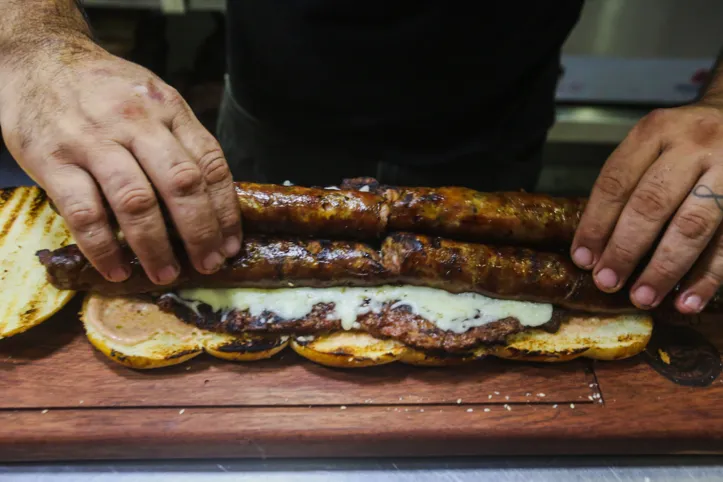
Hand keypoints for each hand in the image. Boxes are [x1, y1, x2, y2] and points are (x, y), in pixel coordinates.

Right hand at [0, 41, 241, 284]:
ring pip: (136, 202)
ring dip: (156, 247)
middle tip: (208, 265)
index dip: (225, 209)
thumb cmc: (103, 88)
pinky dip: (103, 248)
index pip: (209, 163)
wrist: (36, 58)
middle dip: (200, 233)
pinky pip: (84, 213)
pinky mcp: (53, 160)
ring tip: (166, 274)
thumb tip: (211, 198)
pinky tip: (116, 270)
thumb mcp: (152, 98)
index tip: (230, 243)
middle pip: (180, 184)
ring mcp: (93, 140)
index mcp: (168, 108)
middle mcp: (136, 122)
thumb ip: (179, 139)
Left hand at [571, 102, 722, 313]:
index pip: (616, 182)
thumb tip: (596, 247)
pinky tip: (688, 301)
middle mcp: (694, 145)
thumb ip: (629, 182)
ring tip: (644, 298)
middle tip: (607, 283)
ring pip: (692, 225)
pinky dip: (709, 277)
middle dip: (625, 249)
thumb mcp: (654, 142)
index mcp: (656, 131)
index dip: (596, 224)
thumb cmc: (689, 140)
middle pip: (651, 204)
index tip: (583, 259)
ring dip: (665, 268)